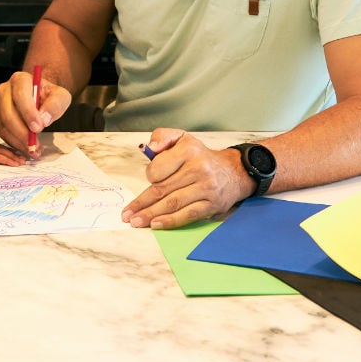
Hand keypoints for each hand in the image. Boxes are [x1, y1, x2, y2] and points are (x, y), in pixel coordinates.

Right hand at [0, 70, 71, 156]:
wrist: (40, 98)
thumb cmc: (48, 96)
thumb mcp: (60, 96)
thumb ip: (55, 105)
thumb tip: (44, 119)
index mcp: (20, 79)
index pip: (20, 95)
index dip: (28, 113)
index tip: (38, 127)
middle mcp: (4, 90)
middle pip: (8, 113)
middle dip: (22, 132)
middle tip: (35, 143)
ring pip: (3, 126)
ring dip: (18, 141)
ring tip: (33, 149)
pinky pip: (1, 133)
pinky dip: (14, 143)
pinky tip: (26, 147)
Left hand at [121, 129, 250, 228]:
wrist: (233, 170)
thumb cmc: (200, 155)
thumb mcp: (181, 137)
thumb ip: (162, 136)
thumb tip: (149, 149)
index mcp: (188, 151)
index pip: (158, 169)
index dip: (149, 176)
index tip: (148, 180)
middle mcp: (198, 169)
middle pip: (163, 189)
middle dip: (142, 203)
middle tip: (127, 214)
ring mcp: (206, 188)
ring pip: (173, 204)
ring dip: (152, 215)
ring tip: (137, 221)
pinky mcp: (212, 205)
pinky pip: (188, 215)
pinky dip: (171, 221)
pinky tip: (156, 225)